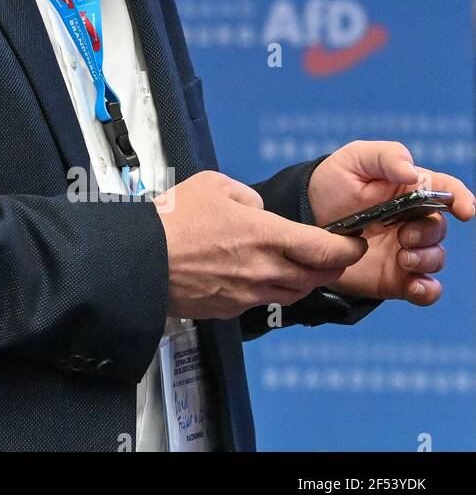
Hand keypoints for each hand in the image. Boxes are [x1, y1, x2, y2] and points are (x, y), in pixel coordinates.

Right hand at [152, 171, 367, 319]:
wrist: (141, 260)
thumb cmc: (172, 221)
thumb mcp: (212, 185)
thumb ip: (246, 196)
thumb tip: (257, 209)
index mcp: (266, 235)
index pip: (327, 250)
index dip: (348, 248)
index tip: (353, 242)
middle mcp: (265, 269)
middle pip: (318, 276)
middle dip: (330, 266)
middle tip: (330, 255)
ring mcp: (249, 293)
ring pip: (294, 292)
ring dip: (302, 280)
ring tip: (295, 266)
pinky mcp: (230, 309)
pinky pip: (262, 301)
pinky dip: (268, 289)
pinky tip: (254, 275)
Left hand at [307, 140, 474, 304]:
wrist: (305, 219)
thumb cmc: (333, 183)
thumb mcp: (354, 159)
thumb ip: (385, 157)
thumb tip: (413, 173)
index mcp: (410, 190)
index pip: (447, 190)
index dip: (461, 198)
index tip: (464, 210)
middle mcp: (413, 220)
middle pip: (439, 228)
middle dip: (428, 233)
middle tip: (404, 235)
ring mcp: (406, 249)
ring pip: (435, 258)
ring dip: (426, 259)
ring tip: (402, 257)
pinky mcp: (396, 276)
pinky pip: (425, 289)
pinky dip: (427, 291)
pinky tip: (415, 286)